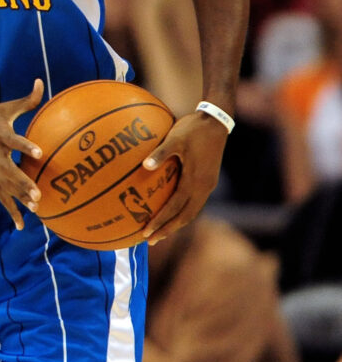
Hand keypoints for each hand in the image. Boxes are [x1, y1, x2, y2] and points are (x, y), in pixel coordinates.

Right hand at [0, 79, 44, 230]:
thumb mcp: (3, 108)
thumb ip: (26, 100)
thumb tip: (40, 82)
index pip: (14, 141)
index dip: (26, 146)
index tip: (39, 152)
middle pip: (10, 171)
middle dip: (24, 184)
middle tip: (38, 194)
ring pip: (7, 187)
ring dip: (20, 198)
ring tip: (35, 208)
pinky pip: (1, 198)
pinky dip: (11, 211)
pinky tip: (21, 225)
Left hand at [140, 111, 227, 243]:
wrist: (216, 122)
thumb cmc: (193, 129)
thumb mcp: (175, 138)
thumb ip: (161, 153)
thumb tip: (144, 165)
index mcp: (195, 180)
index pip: (176, 208)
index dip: (161, 221)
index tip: (146, 231)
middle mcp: (203, 187)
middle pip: (185, 217)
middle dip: (168, 229)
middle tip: (150, 240)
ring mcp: (207, 185)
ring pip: (191, 212)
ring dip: (176, 223)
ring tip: (160, 232)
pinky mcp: (208, 180)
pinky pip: (194, 203)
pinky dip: (182, 212)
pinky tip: (173, 211)